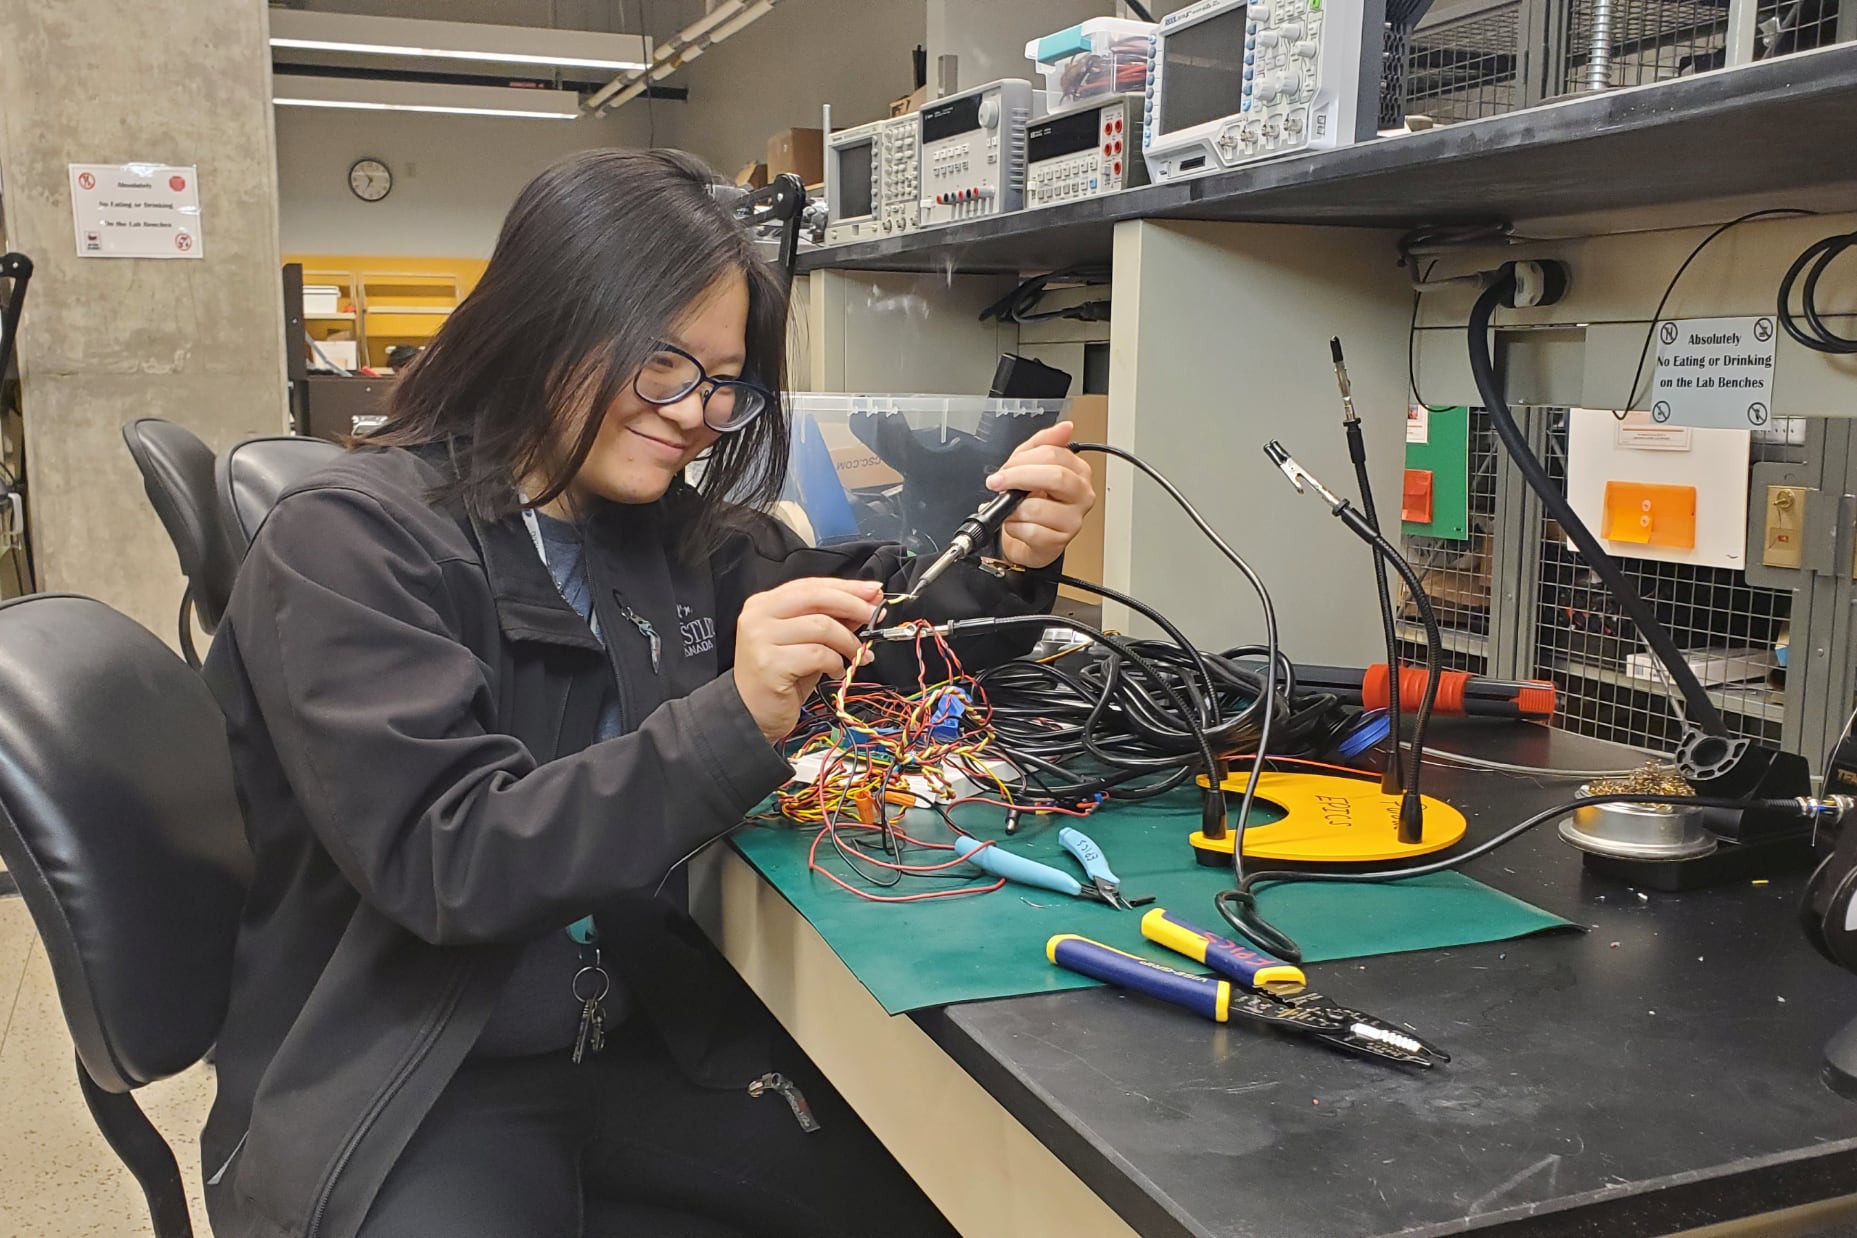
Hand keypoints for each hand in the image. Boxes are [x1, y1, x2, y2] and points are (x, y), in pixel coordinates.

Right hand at [733, 577, 884, 743]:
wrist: (751, 714)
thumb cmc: (780, 678)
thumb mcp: (807, 642)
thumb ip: (830, 620)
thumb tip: (865, 603)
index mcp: (764, 604)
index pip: (810, 585)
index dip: (846, 587)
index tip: (872, 591)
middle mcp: (758, 616)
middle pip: (816, 598)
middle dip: (852, 605)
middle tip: (873, 616)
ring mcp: (761, 639)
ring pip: (822, 626)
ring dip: (848, 641)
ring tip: (856, 655)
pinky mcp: (770, 664)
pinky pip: (818, 654)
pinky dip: (835, 662)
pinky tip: (836, 671)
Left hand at [985, 421, 1095, 570]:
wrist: (1031, 536)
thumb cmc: (1034, 500)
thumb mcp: (1032, 465)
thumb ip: (1043, 443)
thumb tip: (1065, 427)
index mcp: (1078, 471)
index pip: (1054, 454)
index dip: (1023, 459)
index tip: (1005, 468)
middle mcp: (1081, 494)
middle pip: (1054, 477)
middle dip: (1018, 478)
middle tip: (998, 482)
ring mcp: (1073, 519)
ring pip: (1038, 507)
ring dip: (1013, 508)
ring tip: (1010, 508)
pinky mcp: (1060, 541)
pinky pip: (1031, 531)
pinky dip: (1014, 527)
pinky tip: (1016, 524)